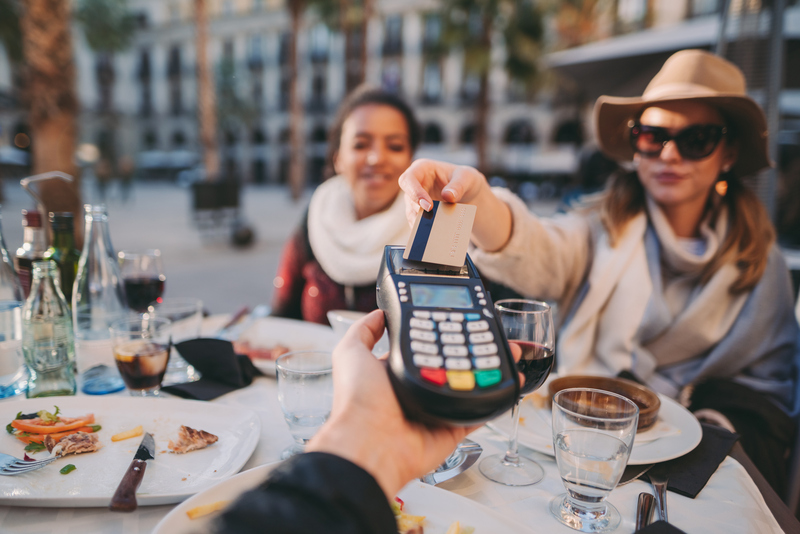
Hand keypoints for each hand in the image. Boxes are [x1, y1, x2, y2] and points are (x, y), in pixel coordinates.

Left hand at [308, 310, 522, 498]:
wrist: (370, 442)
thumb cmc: (357, 401)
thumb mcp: (351, 352)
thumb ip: (364, 330)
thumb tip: (379, 313)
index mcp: (392, 373)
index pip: (420, 348)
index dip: (438, 334)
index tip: (456, 320)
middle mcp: (413, 391)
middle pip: (447, 365)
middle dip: (468, 350)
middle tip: (488, 332)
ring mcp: (433, 410)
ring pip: (466, 385)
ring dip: (486, 370)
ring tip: (504, 351)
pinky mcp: (451, 428)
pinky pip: (476, 412)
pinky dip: (492, 400)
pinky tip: (505, 381)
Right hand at [398, 159, 512, 251]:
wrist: (467, 191)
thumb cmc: (464, 178)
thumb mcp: (466, 177)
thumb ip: (458, 186)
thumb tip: (448, 196)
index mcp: (422, 168)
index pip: (409, 179)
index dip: (414, 192)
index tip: (428, 206)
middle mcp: (415, 184)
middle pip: (408, 198)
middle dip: (418, 211)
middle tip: (431, 220)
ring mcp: (416, 199)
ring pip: (411, 212)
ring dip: (420, 222)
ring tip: (432, 232)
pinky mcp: (419, 212)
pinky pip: (417, 222)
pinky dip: (423, 229)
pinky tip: (431, 236)